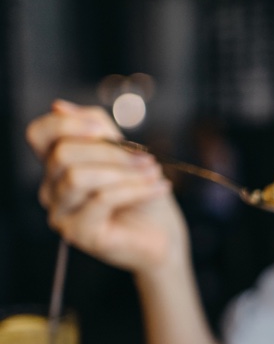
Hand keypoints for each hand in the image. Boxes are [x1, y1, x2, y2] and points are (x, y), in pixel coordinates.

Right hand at [25, 100, 186, 272]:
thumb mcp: (126, 155)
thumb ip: (98, 129)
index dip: (66, 124)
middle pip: (63, 154)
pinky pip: (101, 199)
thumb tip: (59, 106)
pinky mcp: (78, 234)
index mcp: (57, 167)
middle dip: (111, 152)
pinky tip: (160, 187)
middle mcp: (51, 190)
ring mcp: (61, 214)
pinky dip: (136, 189)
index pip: (39, 135)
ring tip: (154, 173)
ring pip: (78, 177)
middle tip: (148, 159)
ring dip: (124, 171)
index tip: (104, 129)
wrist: (164, 237)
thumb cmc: (144, 197)